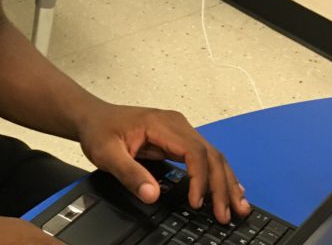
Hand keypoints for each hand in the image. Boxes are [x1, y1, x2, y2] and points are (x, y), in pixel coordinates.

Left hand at [76, 102, 249, 224]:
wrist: (93, 117)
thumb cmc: (100, 130)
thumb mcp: (107, 153)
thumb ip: (130, 173)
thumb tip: (152, 194)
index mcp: (162, 124)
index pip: (194, 151)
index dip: (200, 179)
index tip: (196, 202)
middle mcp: (176, 124)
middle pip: (210, 153)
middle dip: (221, 185)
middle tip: (226, 214)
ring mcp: (178, 130)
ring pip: (212, 155)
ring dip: (226, 181)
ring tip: (238, 206)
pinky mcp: (177, 139)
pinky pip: (203, 156)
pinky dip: (217, 174)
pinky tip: (229, 188)